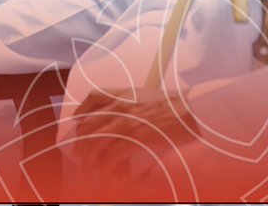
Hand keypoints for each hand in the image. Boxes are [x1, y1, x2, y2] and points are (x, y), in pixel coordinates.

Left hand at [73, 86, 198, 177]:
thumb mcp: (147, 96)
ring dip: (89, 158)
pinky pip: (112, 156)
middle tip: (79, 154)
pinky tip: (107, 173)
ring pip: (95, 142)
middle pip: (88, 124)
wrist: (191, 110)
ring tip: (88, 169)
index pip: (93, 98)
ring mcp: (124, 122)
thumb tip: (123, 115)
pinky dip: (107, 167)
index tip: (76, 121)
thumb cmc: (175, 104)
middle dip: (80, 141)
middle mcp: (119, 106)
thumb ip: (131, 102)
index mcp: (123, 93)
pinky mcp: (133, 138)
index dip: (81, 110)